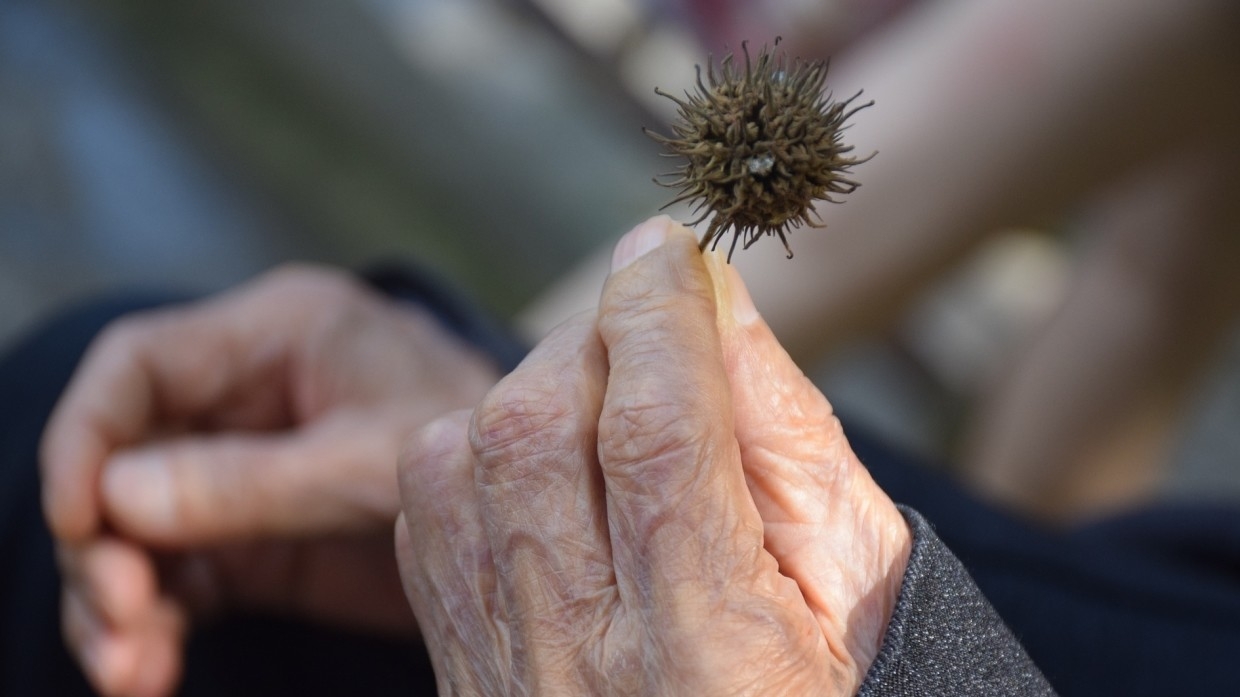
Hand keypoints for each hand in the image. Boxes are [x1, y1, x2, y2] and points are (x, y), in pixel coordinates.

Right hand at [41, 264, 499, 696]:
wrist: (545, 502)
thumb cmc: (484, 445)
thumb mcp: (373, 459)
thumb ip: (254, 479)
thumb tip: (117, 497)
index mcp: (278, 333)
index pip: (137, 364)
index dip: (85, 437)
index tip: (79, 520)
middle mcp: (246, 395)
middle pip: (120, 455)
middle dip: (102, 543)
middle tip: (120, 622)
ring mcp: (244, 467)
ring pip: (135, 527)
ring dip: (120, 600)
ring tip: (134, 673)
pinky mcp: (256, 534)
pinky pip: (179, 576)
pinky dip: (156, 627)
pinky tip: (150, 676)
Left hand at [396, 217, 910, 694]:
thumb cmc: (841, 696)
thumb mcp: (860, 578)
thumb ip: (792, 436)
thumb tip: (712, 298)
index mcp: (712, 654)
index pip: (657, 435)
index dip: (659, 315)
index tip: (667, 249)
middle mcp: (581, 665)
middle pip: (534, 434)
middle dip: (593, 342)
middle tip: (651, 335)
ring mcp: (503, 676)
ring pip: (456, 461)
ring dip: (530, 392)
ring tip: (603, 405)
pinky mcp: (461, 673)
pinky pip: (427, 517)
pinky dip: (478, 454)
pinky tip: (548, 468)